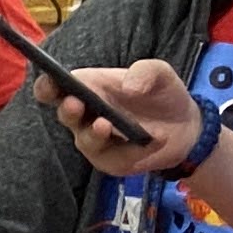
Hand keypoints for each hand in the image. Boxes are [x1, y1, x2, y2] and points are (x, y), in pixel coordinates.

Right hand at [43, 56, 195, 173]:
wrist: (186, 125)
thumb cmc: (161, 94)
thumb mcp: (160, 73)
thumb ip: (146, 71)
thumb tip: (128, 87)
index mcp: (86, 88)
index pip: (53, 88)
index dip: (47, 86)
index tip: (51, 82)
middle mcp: (84, 116)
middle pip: (64, 114)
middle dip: (67, 110)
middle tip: (75, 103)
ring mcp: (95, 142)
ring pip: (85, 140)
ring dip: (92, 133)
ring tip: (104, 125)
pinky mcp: (111, 161)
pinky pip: (114, 158)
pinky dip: (131, 150)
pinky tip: (151, 139)